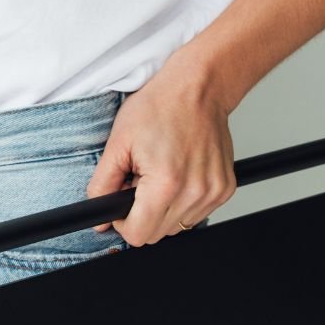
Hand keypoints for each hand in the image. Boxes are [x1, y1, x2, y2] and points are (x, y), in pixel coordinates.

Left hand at [85, 77, 235, 243]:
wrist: (197, 88)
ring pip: (178, 226)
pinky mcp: (225, 188)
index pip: (139, 235)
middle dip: (141, 213)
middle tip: (139, 181)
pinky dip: (182, 201)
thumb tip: (98, 218)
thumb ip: (102, 186)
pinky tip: (177, 174)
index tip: (121, 204)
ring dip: (163, 209)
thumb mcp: (118, 143)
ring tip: (159, 174)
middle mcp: (195, 192)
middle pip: (157, 234)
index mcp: (166, 184)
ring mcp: (214, 192)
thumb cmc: (160, 107)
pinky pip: (197, 213)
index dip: (122, 223)